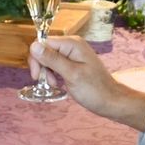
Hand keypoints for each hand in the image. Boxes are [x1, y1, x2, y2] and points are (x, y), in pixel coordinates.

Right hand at [29, 36, 144, 128]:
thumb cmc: (94, 89)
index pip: (42, 43)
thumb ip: (52, 59)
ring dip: (46, 72)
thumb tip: (33, 45)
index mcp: (71, 43)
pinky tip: (58, 83)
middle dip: (41, 66)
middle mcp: (71, 45)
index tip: (37, 76)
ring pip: (48, 58)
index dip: (36, 58)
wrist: (111, 101)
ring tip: (55, 84)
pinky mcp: (72, 63)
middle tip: (46, 82)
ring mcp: (72, 54)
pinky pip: (55, 64)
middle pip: (44, 50)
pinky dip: (53, 74)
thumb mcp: (71, 74)